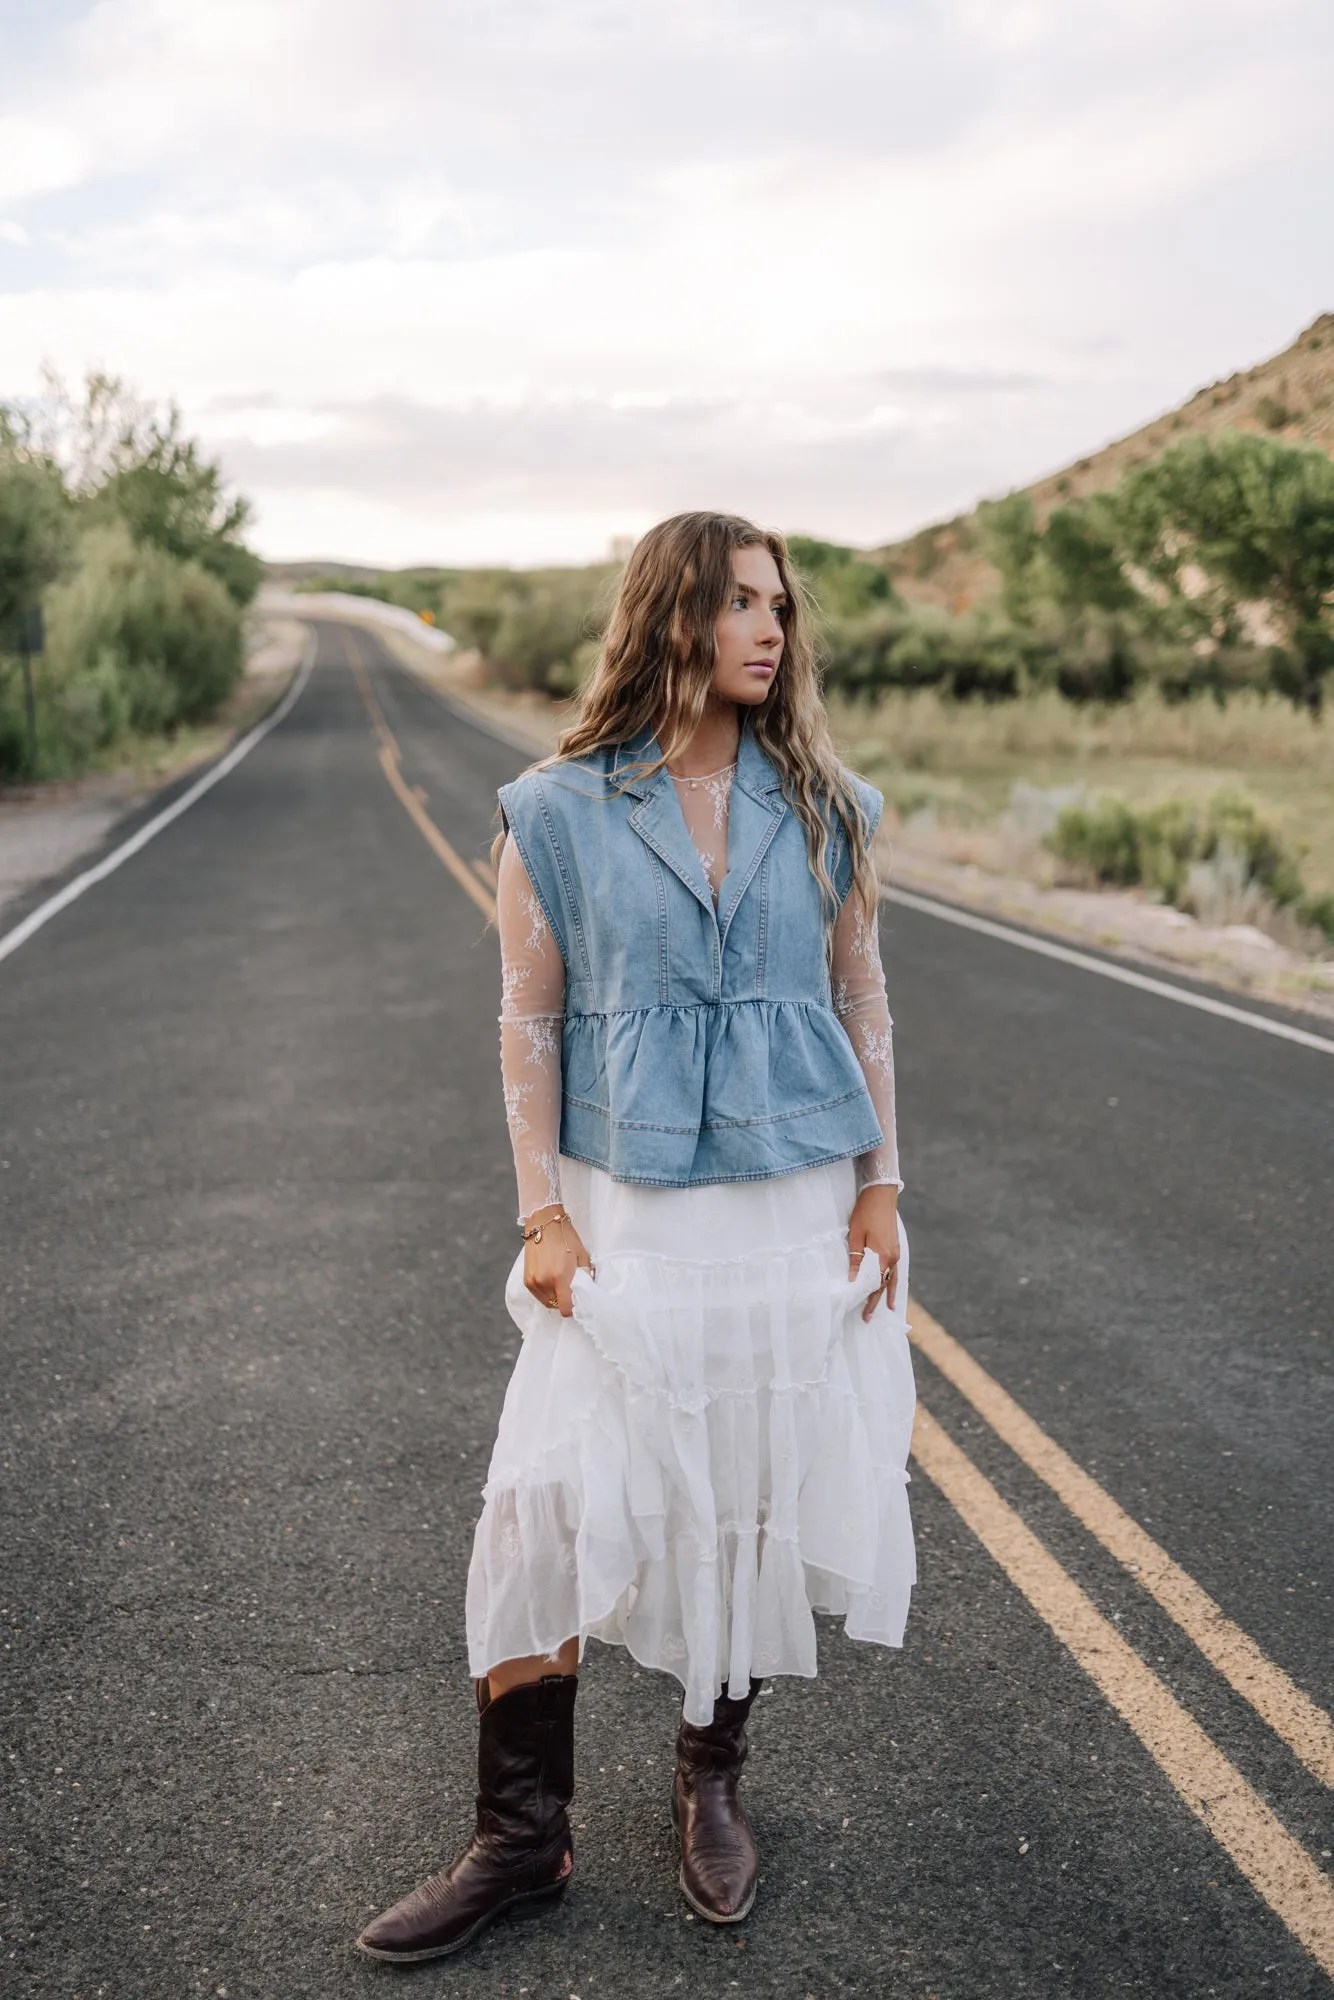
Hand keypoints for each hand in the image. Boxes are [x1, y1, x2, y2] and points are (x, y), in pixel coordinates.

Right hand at [522, 1204, 592, 1317]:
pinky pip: (538, 1295)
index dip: (573, 1308)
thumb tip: (589, 1292)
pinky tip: (551, 1280)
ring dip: (555, 1297)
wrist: (544, 1223)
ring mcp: (533, 1282)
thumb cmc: (566, 1238)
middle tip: (570, 1289)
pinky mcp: (527, 1280)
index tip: (577, 1301)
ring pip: (547, 1302)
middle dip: (564, 1301)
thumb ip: (586, 1277)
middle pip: (556, 1306)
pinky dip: (546, 1292)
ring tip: (560, 1284)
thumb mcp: (582, 1256)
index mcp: (560, 1277)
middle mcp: (544, 1282)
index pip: (565, 1309)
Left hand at [847, 1183, 900, 1321]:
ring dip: (888, 1293)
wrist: (881, 1195)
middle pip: (884, 1284)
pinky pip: (895, 1269)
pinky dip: (894, 1280)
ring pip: (892, 1278)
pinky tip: (892, 1284)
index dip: (869, 1299)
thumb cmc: (865, 1213)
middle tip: (869, 1317)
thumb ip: (856, 1258)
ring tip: (889, 1308)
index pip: (875, 1284)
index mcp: (882, 1256)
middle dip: (877, 1300)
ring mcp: (896, 1252)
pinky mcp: (895, 1246)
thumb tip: (854, 1279)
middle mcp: (892, 1258)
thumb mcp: (855, 1235)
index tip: (863, 1313)